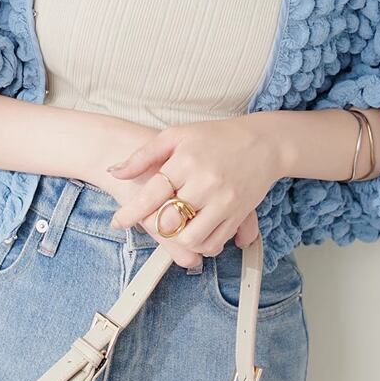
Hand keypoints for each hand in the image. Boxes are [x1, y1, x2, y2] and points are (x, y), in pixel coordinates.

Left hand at [105, 115, 284, 257]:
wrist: (264, 143)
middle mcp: (205, 183)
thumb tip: (115, 173)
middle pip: (169, 221)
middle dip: (154, 226)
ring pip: (191, 239)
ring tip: (174, 226)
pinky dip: (200, 244)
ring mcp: (224, 201)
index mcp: (186, 161)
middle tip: (151, 221)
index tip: (118, 221)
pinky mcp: (238, 215)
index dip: (131, 212)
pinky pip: (214, 243)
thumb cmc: (216, 137)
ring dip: (177, 238)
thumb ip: (143, 155)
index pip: (152, 194)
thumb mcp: (176, 136)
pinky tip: (194, 231)